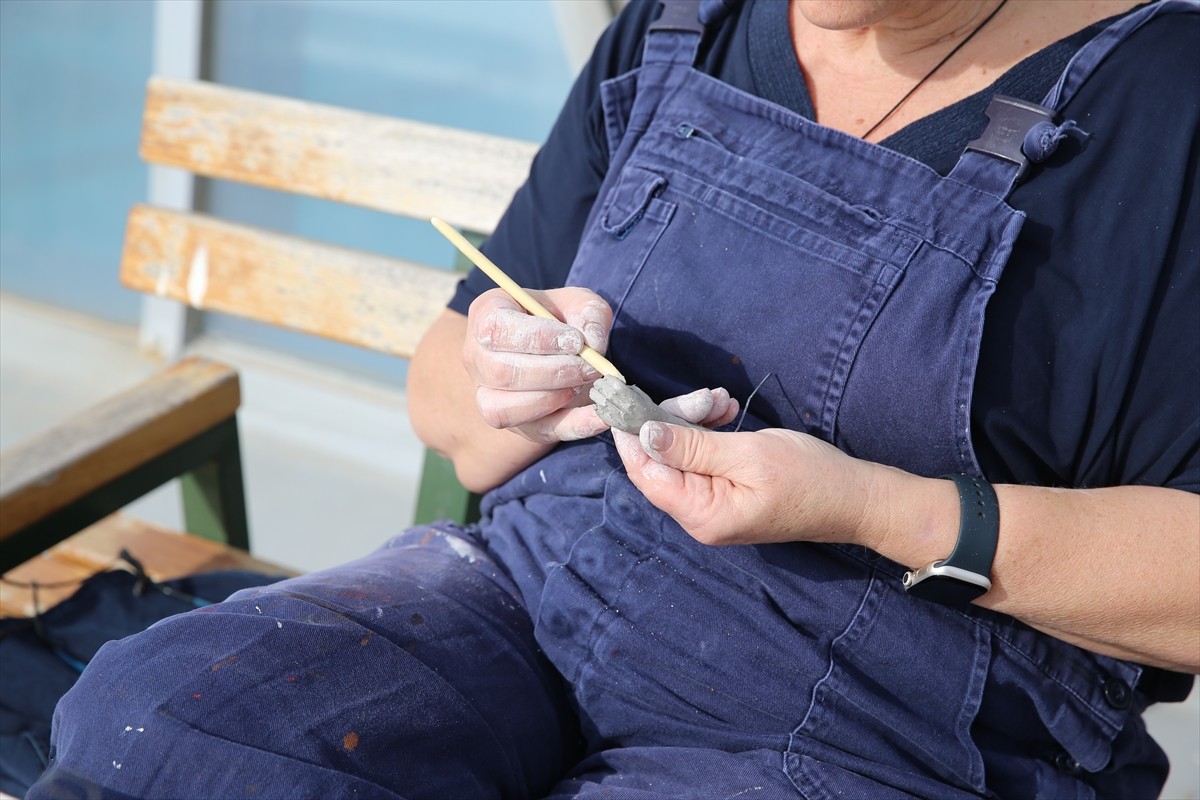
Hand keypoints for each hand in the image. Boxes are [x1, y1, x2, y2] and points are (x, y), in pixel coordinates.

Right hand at [464, 287, 613, 443]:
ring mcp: (490, 396)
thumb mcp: (579, 303)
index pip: (496, 330)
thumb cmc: (562, 320)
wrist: (559, 351)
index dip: (537, 338)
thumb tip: (594, 344)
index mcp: (486, 316)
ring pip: (504, 410)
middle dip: (553, 372)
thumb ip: (590, 314)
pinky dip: (574, 426)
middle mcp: (478, 359)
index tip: (575, 341)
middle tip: (589, 367)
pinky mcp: (517, 424)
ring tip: (583, 383)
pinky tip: (601, 416)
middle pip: (501, 372)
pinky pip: (538, 432)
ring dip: (553, 399)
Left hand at [613, 419, 877, 547]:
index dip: (629, 436)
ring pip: (681, 456)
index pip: (646, 474)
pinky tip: (726, 412)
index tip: (619, 398)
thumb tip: (644, 435)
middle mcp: (699, 518)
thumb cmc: (809, 477)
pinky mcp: (724, 495)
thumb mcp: (748, 454)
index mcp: (702, 515)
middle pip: (661, 463)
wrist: (854, 498)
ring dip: (696, 422)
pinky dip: (709, 434)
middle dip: (675, 421)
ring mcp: (712, 508)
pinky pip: (701, 460)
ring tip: (724, 402)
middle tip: (707, 397)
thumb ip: (693, 446)